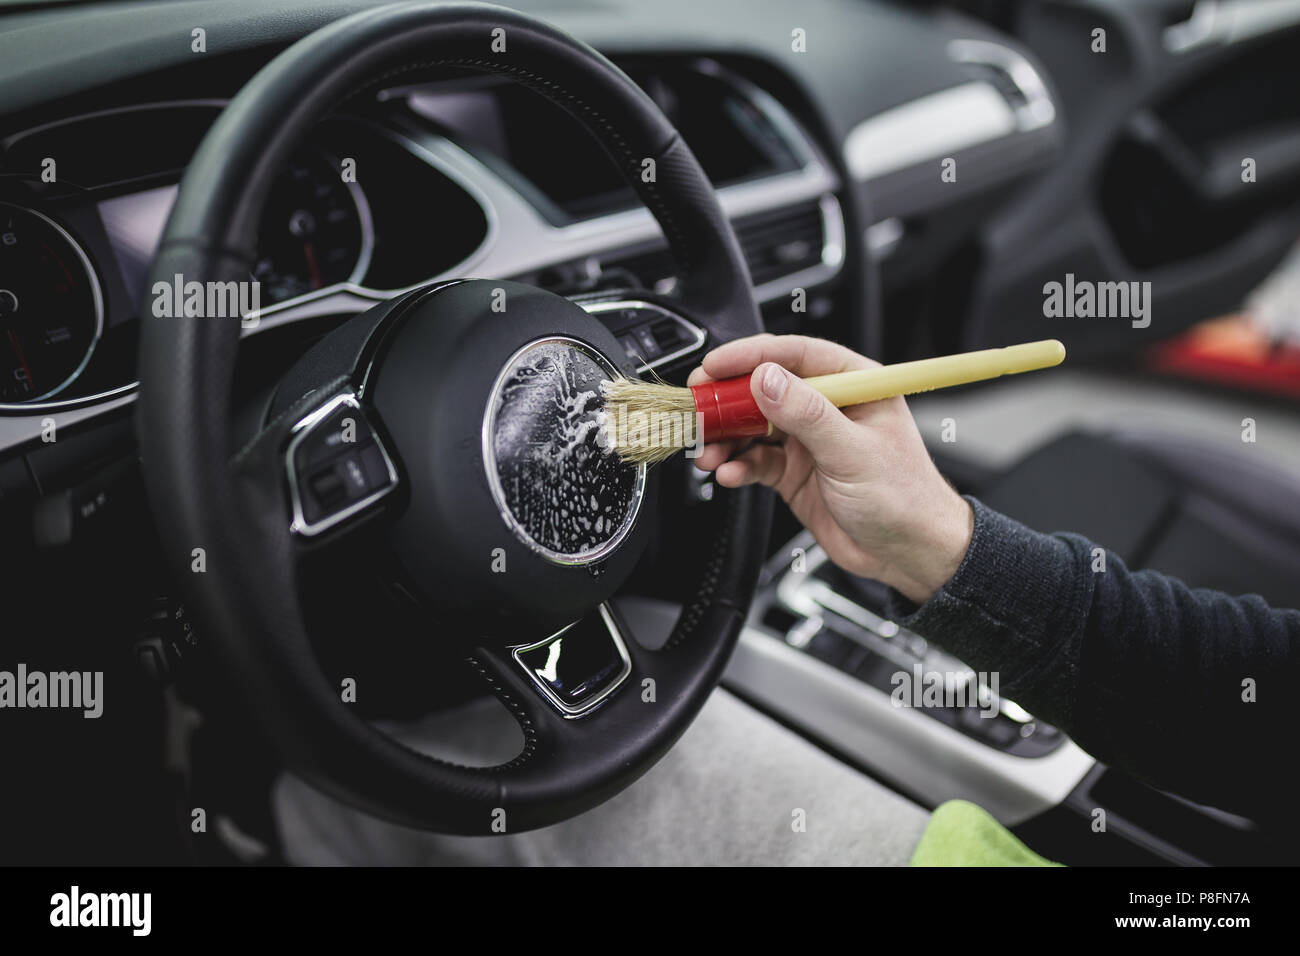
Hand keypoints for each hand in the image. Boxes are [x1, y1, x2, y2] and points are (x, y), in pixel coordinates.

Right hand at [689, 334, 972, 603]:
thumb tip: (767, 379)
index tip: (716, 365)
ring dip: (727, 438)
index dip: (752, 356)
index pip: (796, 354)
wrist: (909, 554)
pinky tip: (729, 475)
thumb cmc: (905, 497)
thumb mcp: (853, 452)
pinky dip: (738, 467)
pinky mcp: (794, 471)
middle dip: (728, 399)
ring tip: (708, 452)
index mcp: (854, 385)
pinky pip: (756, 461)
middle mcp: (828, 407)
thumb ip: (808, 414)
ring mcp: (809, 440)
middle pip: (766, 388)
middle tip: (698, 407)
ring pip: (754, 426)